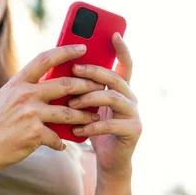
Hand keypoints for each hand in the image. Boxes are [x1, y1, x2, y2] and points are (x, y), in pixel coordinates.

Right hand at [0, 44, 103, 169]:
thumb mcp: (7, 96)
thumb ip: (27, 86)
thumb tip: (53, 79)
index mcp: (18, 82)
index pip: (45, 58)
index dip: (66, 51)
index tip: (82, 47)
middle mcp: (24, 94)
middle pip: (65, 85)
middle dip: (86, 85)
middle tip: (100, 86)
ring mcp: (30, 114)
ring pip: (68, 112)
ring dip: (84, 116)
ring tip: (95, 117)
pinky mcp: (34, 133)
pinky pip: (57, 136)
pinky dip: (62, 141)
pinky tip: (65, 143)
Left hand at [69, 33, 141, 180]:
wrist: (109, 161)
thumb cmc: (94, 130)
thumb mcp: (87, 106)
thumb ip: (82, 89)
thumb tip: (61, 69)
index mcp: (121, 90)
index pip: (124, 64)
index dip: (121, 48)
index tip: (113, 33)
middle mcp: (131, 98)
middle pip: (114, 77)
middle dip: (93, 71)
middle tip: (74, 70)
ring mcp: (135, 114)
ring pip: (113, 97)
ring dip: (89, 98)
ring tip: (71, 104)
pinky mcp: (134, 130)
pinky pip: (111, 123)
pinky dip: (91, 126)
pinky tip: (77, 130)